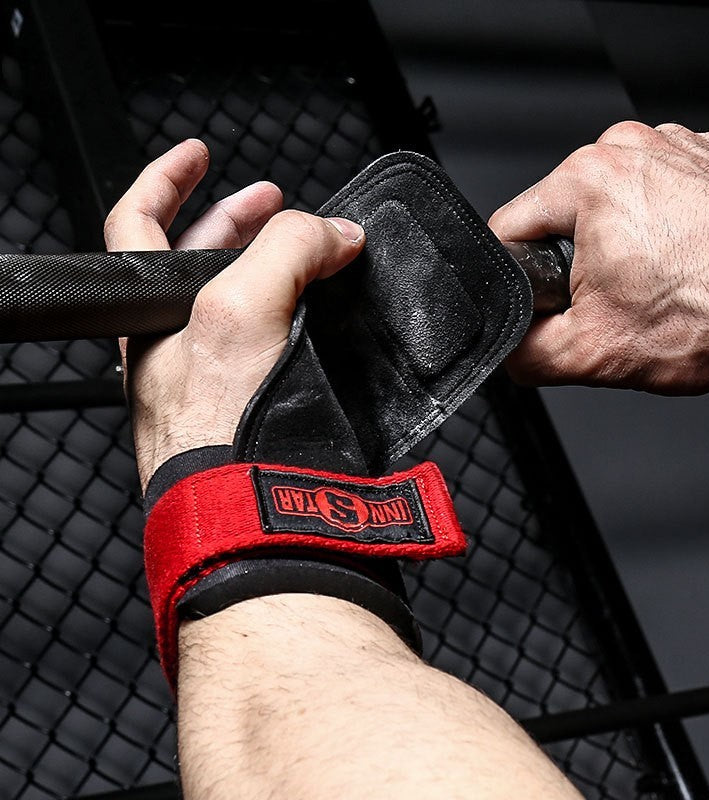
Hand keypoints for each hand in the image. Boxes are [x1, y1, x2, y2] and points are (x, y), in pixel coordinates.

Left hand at [104, 139, 364, 489]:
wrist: (259, 514)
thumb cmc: (220, 432)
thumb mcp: (241, 313)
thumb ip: (287, 251)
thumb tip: (335, 233)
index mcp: (150, 317)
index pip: (137, 225)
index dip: (167, 178)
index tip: (198, 152)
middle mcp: (180, 344)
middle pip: (198, 258)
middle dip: (238, 220)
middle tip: (278, 202)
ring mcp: (223, 374)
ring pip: (248, 300)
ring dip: (282, 267)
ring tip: (321, 252)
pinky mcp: (266, 399)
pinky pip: (284, 340)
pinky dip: (308, 315)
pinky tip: (334, 312)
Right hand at [489, 121, 708, 393]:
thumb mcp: (589, 355)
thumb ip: (523, 352)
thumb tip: (506, 347)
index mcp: (589, 178)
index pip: (511, 227)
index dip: (518, 274)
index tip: (548, 300)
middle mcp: (633, 146)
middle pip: (562, 213)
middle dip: (574, 260)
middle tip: (612, 300)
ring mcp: (679, 146)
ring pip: (611, 203)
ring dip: (618, 242)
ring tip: (655, 281)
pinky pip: (659, 193)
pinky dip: (662, 226)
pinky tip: (683, 261)